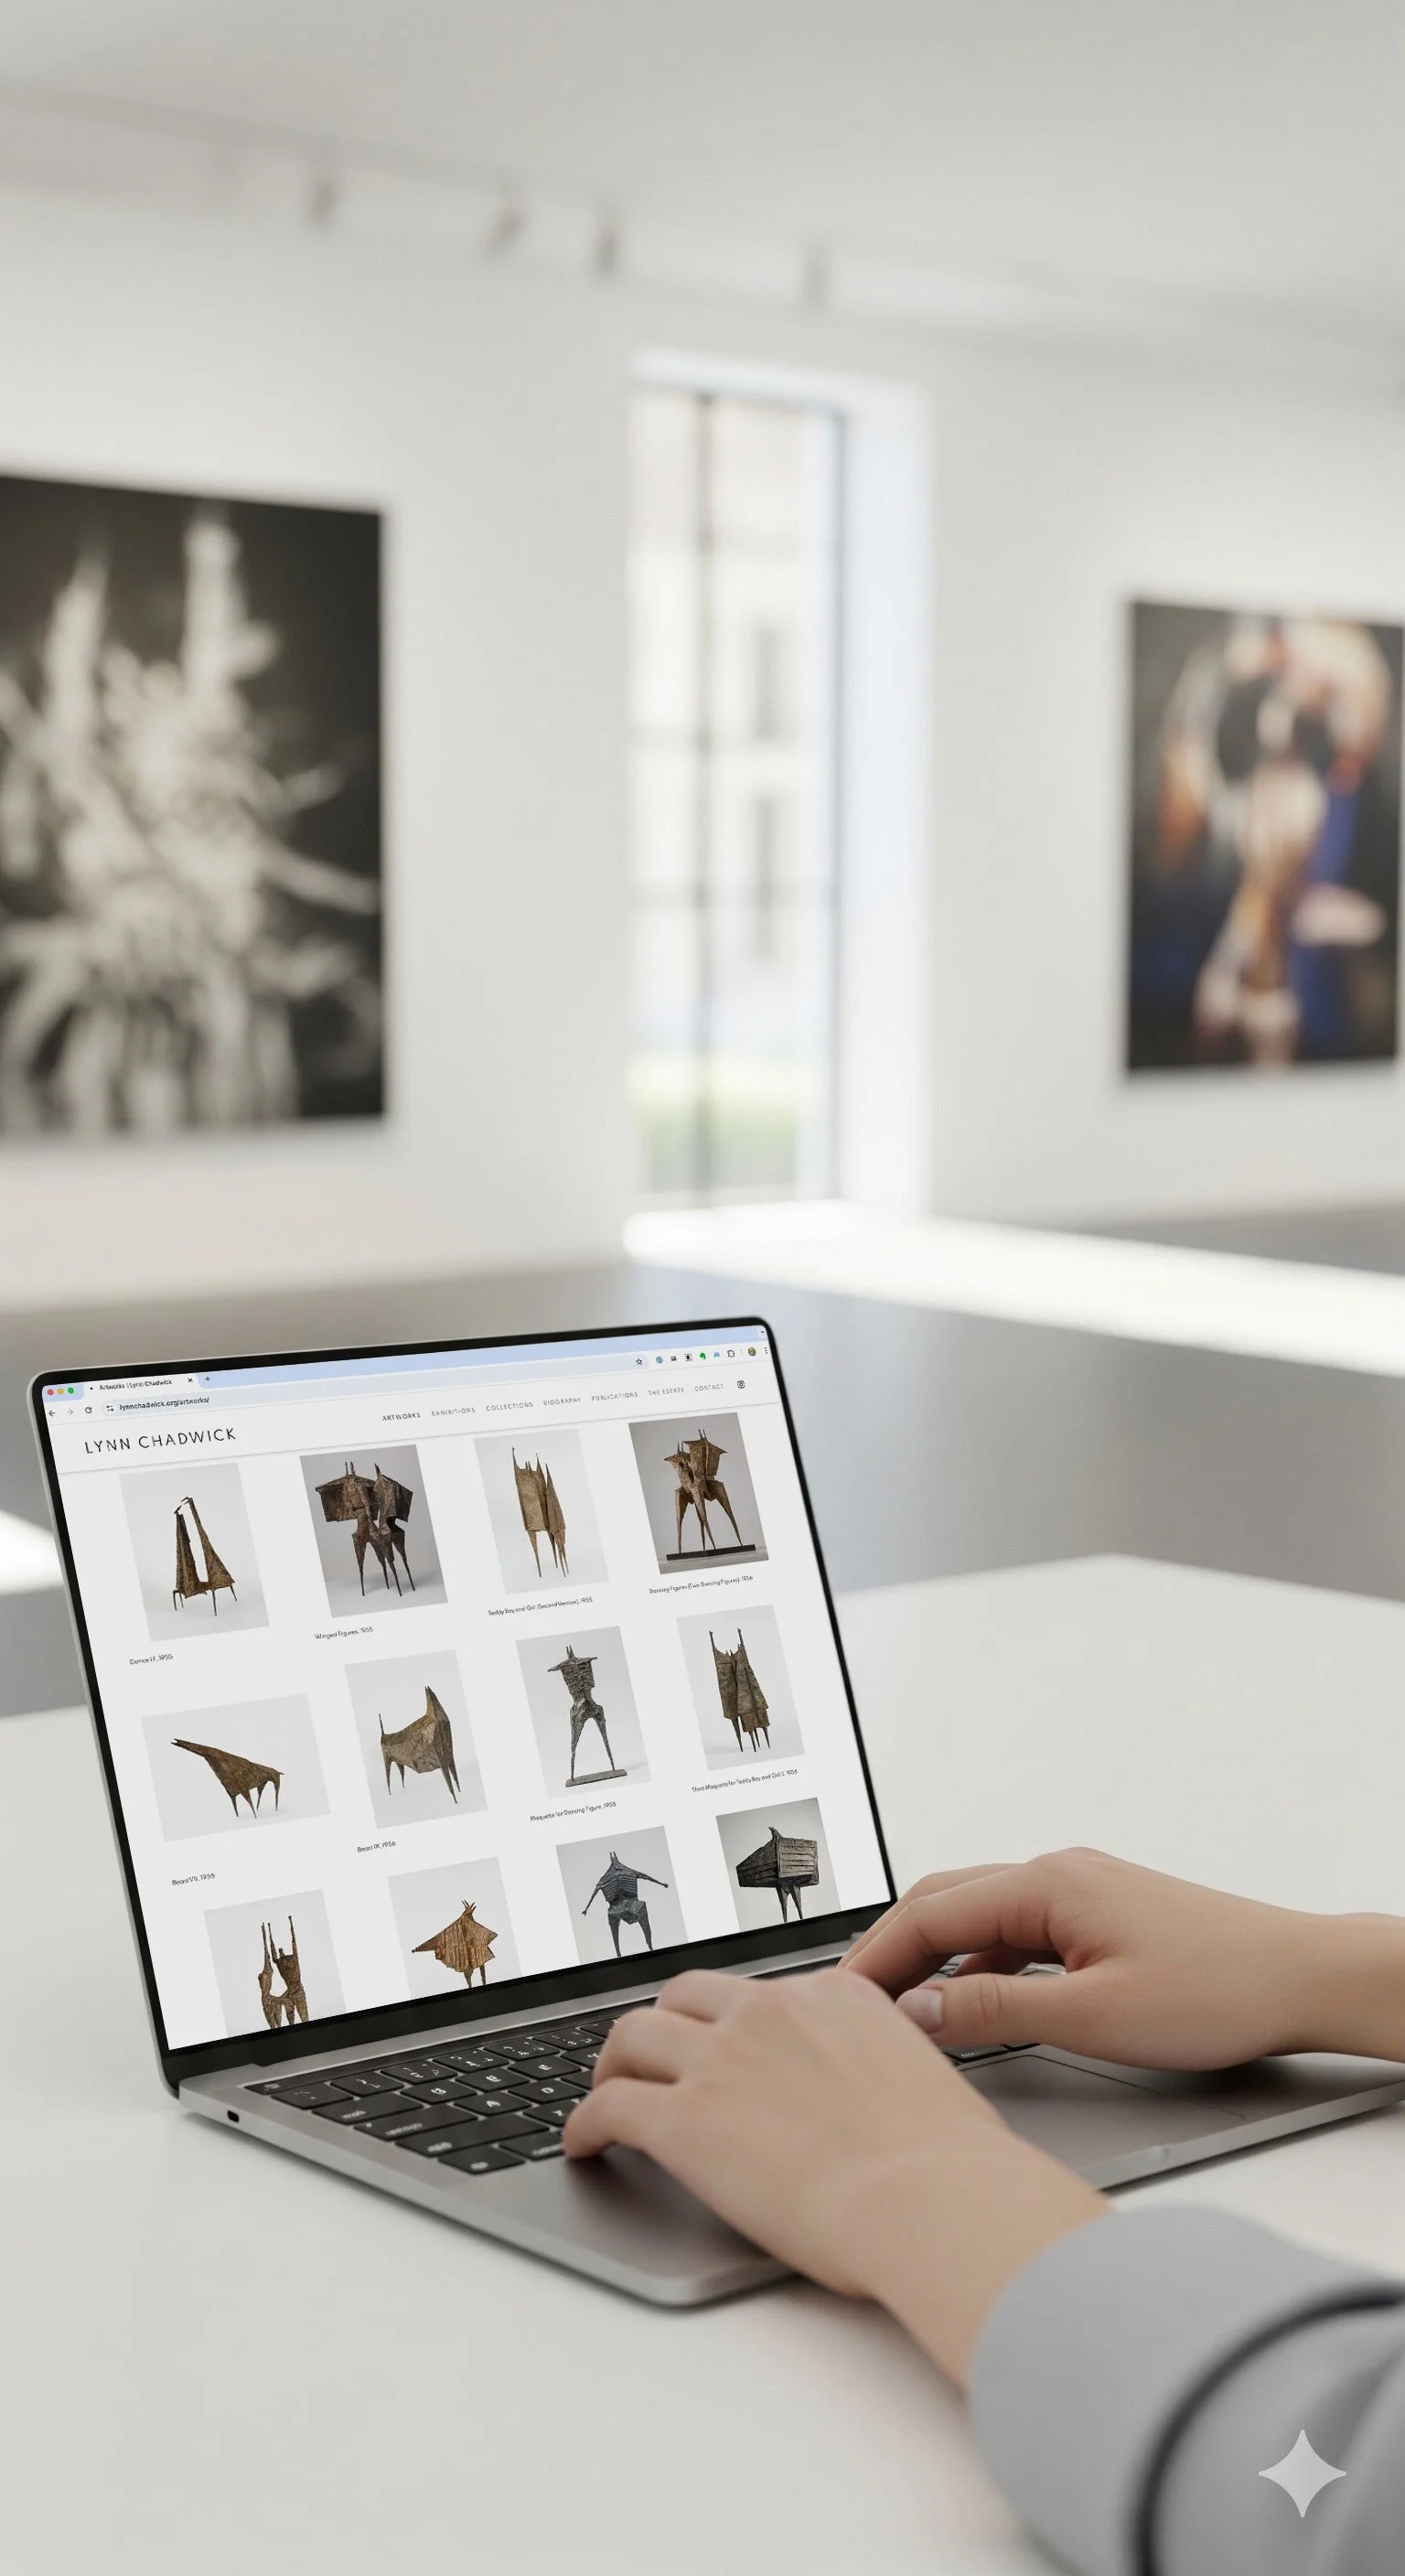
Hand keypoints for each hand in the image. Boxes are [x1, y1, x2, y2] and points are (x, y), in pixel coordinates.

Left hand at [563, 1968, 1102, 2382]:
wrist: (932, 2196)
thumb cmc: (947, 2161)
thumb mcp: (919, 2078)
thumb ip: (876, 2070)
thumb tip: (871, 2100)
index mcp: (831, 1996)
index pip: (759, 1993)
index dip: (729, 2021)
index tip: (721, 2042)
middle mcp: (770, 2012)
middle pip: (684, 1997)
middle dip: (663, 2025)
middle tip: (653, 2059)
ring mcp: (721, 2059)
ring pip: (633, 2035)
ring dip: (613, 2063)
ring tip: (607, 2090)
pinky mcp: (683, 2119)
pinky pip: (609, 2105)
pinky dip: (586, 2121)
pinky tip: (584, 2142)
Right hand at [846, 1848, 1404, 2067]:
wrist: (1299, 1977)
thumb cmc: (1217, 1989)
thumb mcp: (1091, 2017)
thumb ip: (994, 2013)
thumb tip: (917, 2013)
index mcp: (1048, 1884)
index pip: (929, 1912)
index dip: (874, 1959)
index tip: (836, 2000)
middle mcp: (1058, 1874)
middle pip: (945, 1903)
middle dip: (892, 1951)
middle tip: (850, 2006)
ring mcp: (1080, 1892)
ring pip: (980, 1919)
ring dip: (935, 1959)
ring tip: (897, 2011)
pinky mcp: (1099, 1918)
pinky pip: (1017, 1934)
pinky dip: (981, 1967)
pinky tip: (971, 2008)